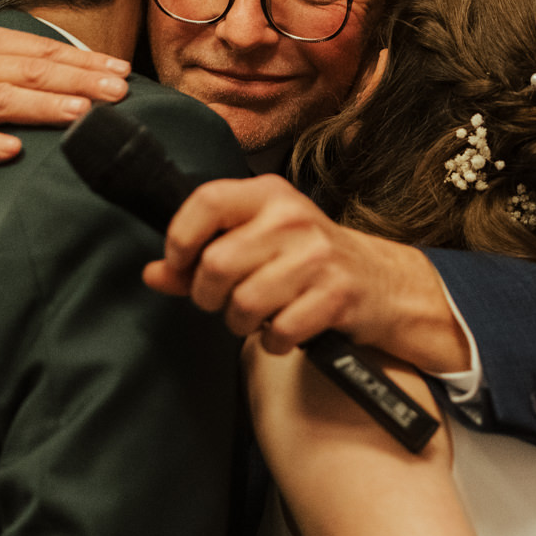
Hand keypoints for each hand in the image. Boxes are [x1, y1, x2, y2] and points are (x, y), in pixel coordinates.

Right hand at [0, 22, 130, 166]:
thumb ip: (6, 62)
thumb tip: (64, 71)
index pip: (39, 51)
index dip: (82, 61)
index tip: (122, 72)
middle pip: (28, 72)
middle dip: (77, 81)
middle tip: (119, 92)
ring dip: (42, 107)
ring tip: (81, 115)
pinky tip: (10, 151)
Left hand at [144, 176, 470, 372]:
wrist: (382, 281)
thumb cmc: (307, 260)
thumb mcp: (257, 243)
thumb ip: (200, 256)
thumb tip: (153, 274)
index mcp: (268, 194)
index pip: (206, 201)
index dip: (181, 237)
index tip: (179, 263)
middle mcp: (292, 218)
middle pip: (217, 264)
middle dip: (208, 296)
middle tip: (223, 301)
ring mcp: (317, 256)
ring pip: (244, 303)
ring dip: (241, 323)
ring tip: (256, 316)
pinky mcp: (335, 294)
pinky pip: (278, 331)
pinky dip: (274, 341)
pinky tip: (285, 331)